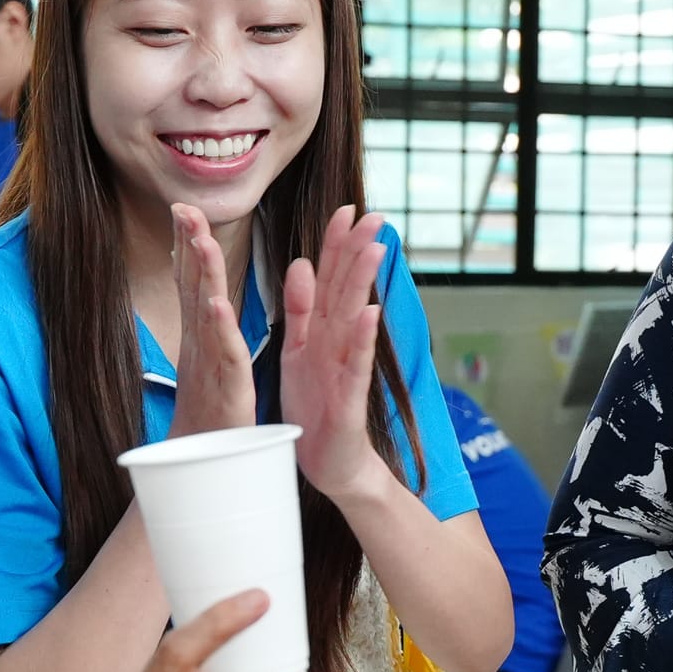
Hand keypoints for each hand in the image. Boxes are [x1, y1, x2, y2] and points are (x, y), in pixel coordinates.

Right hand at [168, 205, 260, 436]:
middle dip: (189, 245)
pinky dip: (219, 327)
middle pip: (193, 287)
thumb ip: (204, 325)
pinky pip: (224, 353)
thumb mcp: (206, 361)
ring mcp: (211, 364)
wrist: (205, 463)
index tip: (183, 208)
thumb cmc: (208, 414)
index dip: (186, 245)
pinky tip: (216, 303)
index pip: (191, 281)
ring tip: (199, 240)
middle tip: (183, 206)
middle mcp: (200, 344)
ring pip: (206, 311)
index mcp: (199, 335)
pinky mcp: (228, 387)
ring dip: (203, 275)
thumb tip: (200, 293)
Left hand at [279, 207, 394, 499]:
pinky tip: (371, 313)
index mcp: (321, 331)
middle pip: (347, 290)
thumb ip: (300, 310)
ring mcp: (346, 369)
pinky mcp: (349, 399)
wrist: (327, 462)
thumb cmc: (314, 407)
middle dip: (358, 253)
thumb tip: (301, 263)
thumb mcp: (298, 351)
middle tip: (374, 216)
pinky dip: (363, 340)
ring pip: (355, 320)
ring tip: (375, 249)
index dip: (336, 245)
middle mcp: (338, 344)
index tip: (345, 209)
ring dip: (364, 284)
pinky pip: (356, 366)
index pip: (330, 279)